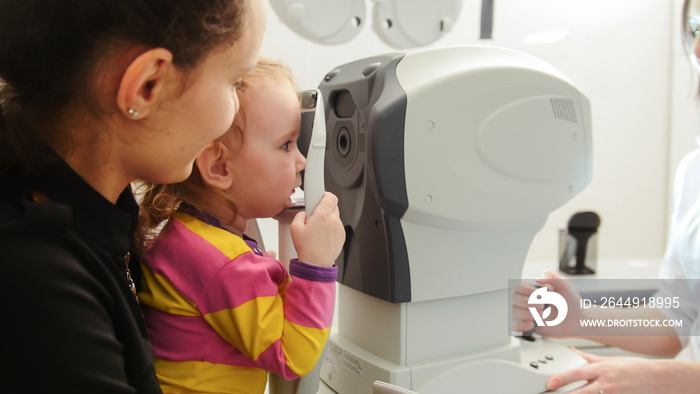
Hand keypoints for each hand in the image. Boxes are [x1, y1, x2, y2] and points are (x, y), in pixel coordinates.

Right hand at [291, 192, 343, 266]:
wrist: (316, 264)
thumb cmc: (307, 248)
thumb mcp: (295, 228)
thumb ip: (299, 215)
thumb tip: (304, 214)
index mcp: (322, 215)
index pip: (330, 197)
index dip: (325, 195)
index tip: (320, 196)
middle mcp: (333, 220)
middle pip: (333, 205)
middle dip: (325, 207)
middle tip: (315, 215)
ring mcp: (339, 229)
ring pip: (336, 216)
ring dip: (328, 218)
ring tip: (318, 228)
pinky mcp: (342, 236)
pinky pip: (337, 227)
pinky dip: (331, 228)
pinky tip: (322, 236)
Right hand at [512, 270, 583, 336]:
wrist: (578, 321)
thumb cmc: (572, 303)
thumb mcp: (565, 286)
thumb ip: (554, 277)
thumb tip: (540, 276)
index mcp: (533, 290)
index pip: (518, 286)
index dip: (523, 288)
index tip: (536, 293)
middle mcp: (528, 300)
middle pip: (513, 298)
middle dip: (526, 302)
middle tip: (542, 305)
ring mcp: (527, 313)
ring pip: (513, 311)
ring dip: (525, 313)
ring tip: (542, 315)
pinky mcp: (528, 326)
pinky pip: (516, 326)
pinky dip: (521, 325)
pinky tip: (532, 324)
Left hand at [546, 348, 666, 392]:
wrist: (656, 378)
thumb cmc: (633, 368)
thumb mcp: (609, 360)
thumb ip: (588, 357)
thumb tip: (571, 351)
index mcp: (602, 369)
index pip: (577, 373)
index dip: (562, 378)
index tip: (550, 383)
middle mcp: (606, 383)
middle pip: (582, 391)